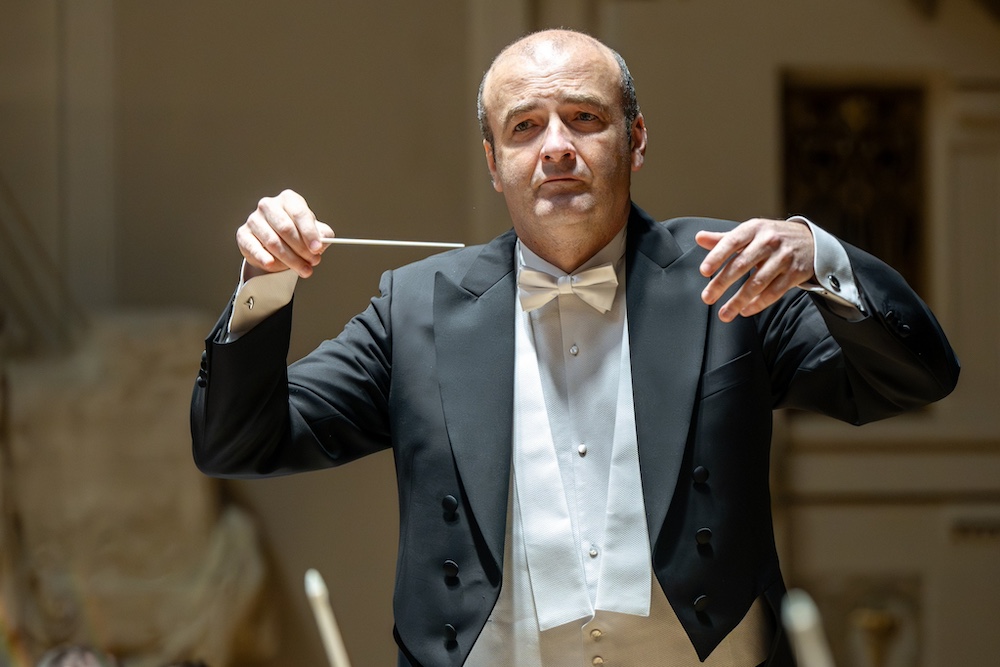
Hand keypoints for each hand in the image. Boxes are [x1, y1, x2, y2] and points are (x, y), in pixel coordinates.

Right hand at [235, 189, 333, 278]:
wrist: (275, 246)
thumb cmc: (296, 235)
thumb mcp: (313, 232)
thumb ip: (323, 234)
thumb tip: (324, 239)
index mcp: (288, 200)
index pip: (299, 213)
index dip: (309, 233)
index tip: (317, 248)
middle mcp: (269, 205)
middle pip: (286, 228)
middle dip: (301, 249)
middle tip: (313, 262)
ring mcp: (254, 219)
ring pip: (272, 241)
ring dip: (290, 259)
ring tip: (303, 269)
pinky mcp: (243, 234)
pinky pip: (253, 247)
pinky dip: (263, 257)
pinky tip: (271, 264)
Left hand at [696, 218, 814, 321]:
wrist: (810, 241)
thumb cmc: (772, 237)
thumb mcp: (750, 232)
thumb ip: (725, 239)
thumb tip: (699, 238)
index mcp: (754, 228)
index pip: (732, 241)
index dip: (717, 256)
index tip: (704, 271)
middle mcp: (769, 241)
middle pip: (742, 265)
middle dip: (722, 283)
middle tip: (707, 298)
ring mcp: (784, 257)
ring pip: (757, 282)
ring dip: (738, 300)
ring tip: (724, 313)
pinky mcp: (796, 273)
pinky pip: (774, 292)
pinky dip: (758, 304)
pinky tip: (745, 311)